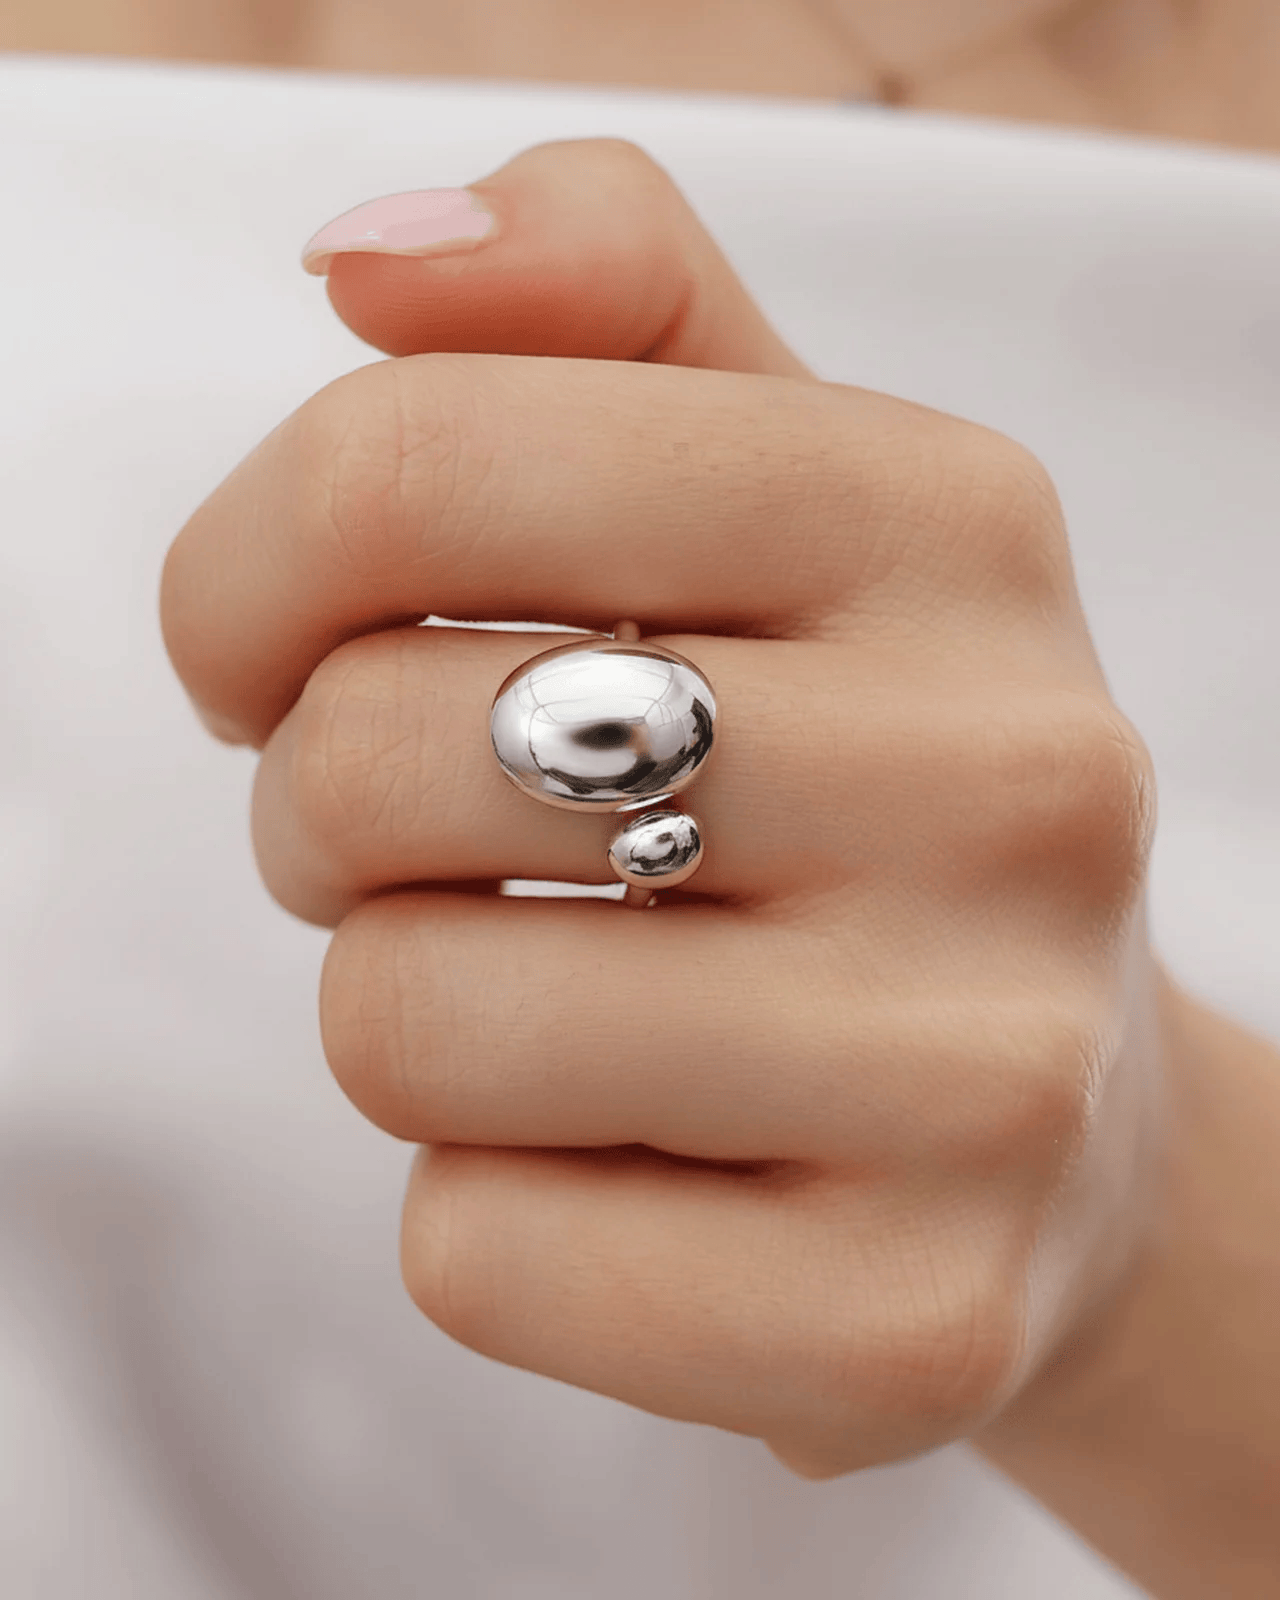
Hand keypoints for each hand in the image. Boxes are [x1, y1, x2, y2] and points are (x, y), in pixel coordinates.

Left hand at [160, 138, 1164, 1478]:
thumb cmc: (862, 777)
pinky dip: (490, 1208)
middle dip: (327, 811)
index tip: (266, 647)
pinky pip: (479, 1252)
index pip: (416, 461)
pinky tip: (643, 1169)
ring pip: (405, 1027)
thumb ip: (593, 299)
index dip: (251, 566)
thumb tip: (372, 258)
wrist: (1064, 1115)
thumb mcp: (781, 481)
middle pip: (374, 759)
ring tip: (560, 1001)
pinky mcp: (919, 1321)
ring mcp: (986, 1073)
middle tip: (429, 843)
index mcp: (949, 521)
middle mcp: (1010, 781)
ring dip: (408, 1014)